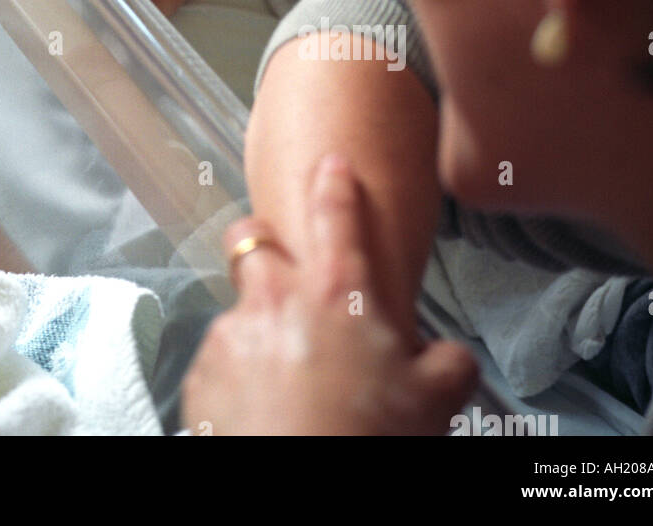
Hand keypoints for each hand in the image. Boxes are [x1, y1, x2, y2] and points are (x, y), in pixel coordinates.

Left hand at [182, 156, 478, 434]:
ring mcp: (232, 333)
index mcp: (335, 293)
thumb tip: (450, 357)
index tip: (331, 166)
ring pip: (238, 309)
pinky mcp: (202, 373)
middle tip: (281, 266)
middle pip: (250, 237)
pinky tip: (264, 407)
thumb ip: (447, 363)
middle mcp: (275, 299)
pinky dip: (238, 376)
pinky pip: (219, 360)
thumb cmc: (367, 439)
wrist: (304, 486)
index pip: (334, 214)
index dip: (334, 184)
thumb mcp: (433, 402)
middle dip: (261, 240)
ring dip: (258, 328)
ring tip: (286, 375)